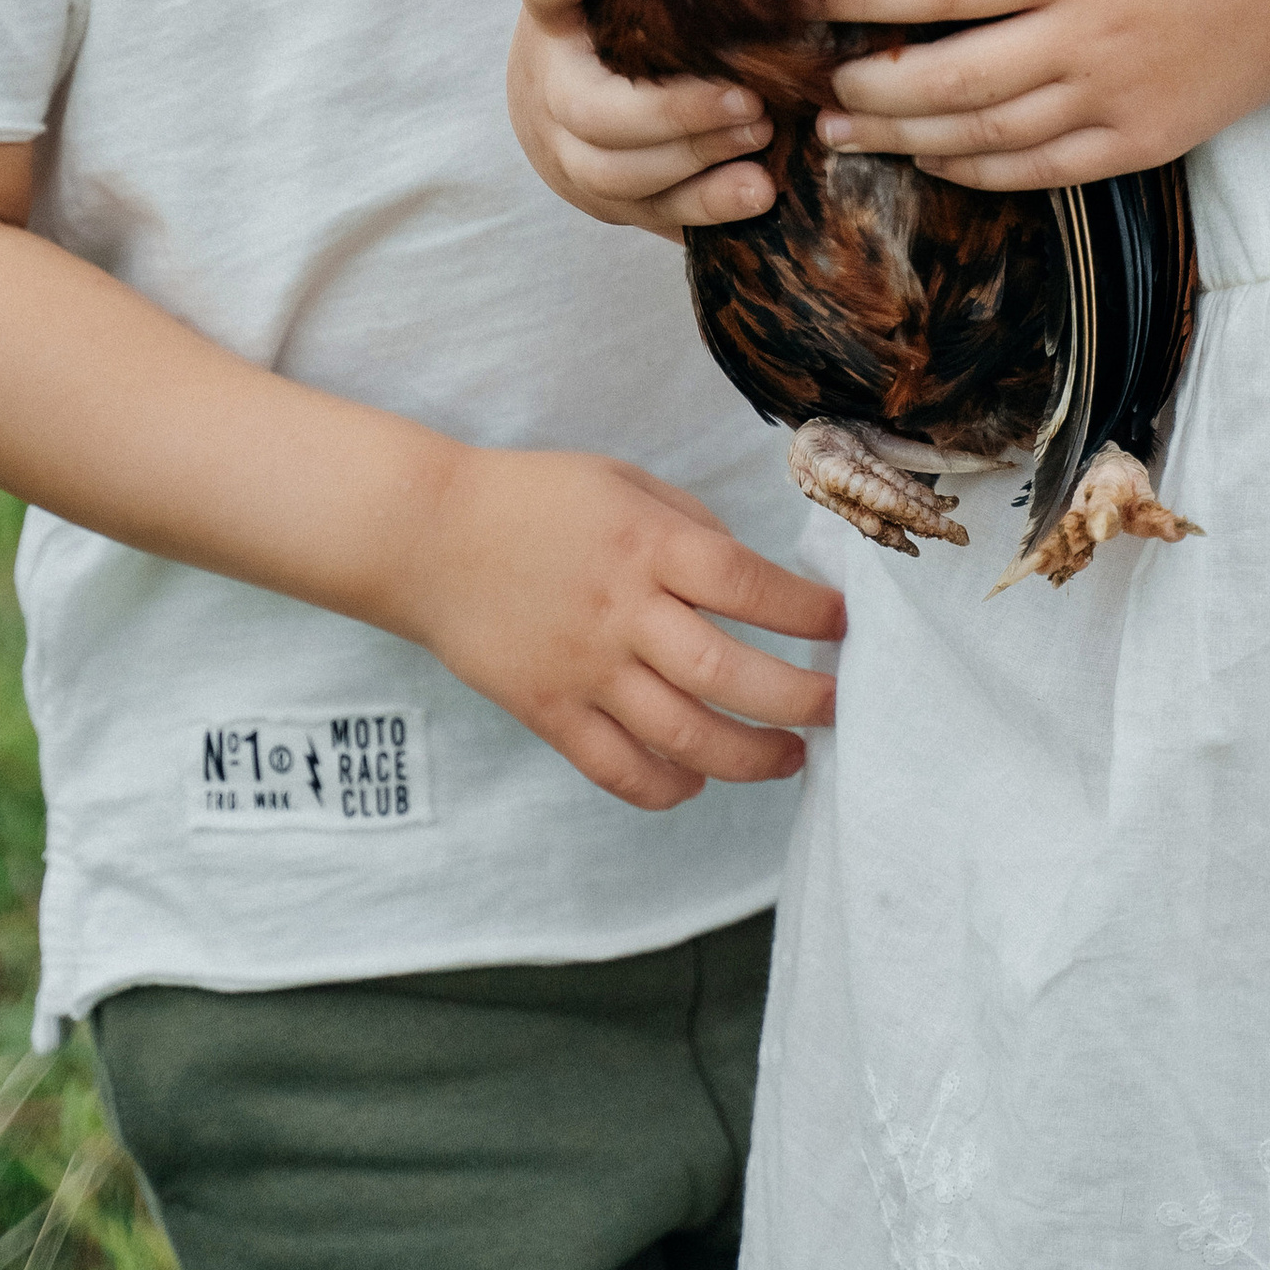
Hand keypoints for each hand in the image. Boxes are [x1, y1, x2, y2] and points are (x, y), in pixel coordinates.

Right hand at [398, 443, 844, 811]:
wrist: (427, 536)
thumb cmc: (534, 500)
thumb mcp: (623, 482)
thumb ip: (691, 526)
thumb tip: (754, 579)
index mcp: (647, 544)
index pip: (748, 585)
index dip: (807, 611)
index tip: (842, 625)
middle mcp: (622, 611)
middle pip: (728, 673)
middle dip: (799, 699)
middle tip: (837, 708)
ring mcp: (584, 668)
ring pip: (683, 735)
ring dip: (750, 757)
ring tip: (790, 759)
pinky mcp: (547, 710)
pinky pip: (617, 768)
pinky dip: (667, 787)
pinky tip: (698, 780)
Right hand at [508, 0, 776, 234]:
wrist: (564, 112)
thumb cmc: (615, 28)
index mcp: (553, 19)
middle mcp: (548, 90)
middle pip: (593, 113)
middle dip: (673, 112)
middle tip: (748, 98)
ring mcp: (571, 156)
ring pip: (617, 174)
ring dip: (694, 158)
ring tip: (761, 134)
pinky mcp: (611, 203)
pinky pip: (653, 213)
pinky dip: (707, 206)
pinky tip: (759, 189)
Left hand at [818, 0, 1269, 188]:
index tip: (812, 0)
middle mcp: (1085, 34)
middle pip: (948, 77)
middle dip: (868, 87)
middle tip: (813, 86)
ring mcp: (1112, 95)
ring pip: (985, 134)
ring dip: (905, 137)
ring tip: (848, 132)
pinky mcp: (1139, 141)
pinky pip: (1041, 170)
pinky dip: (977, 171)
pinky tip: (933, 159)